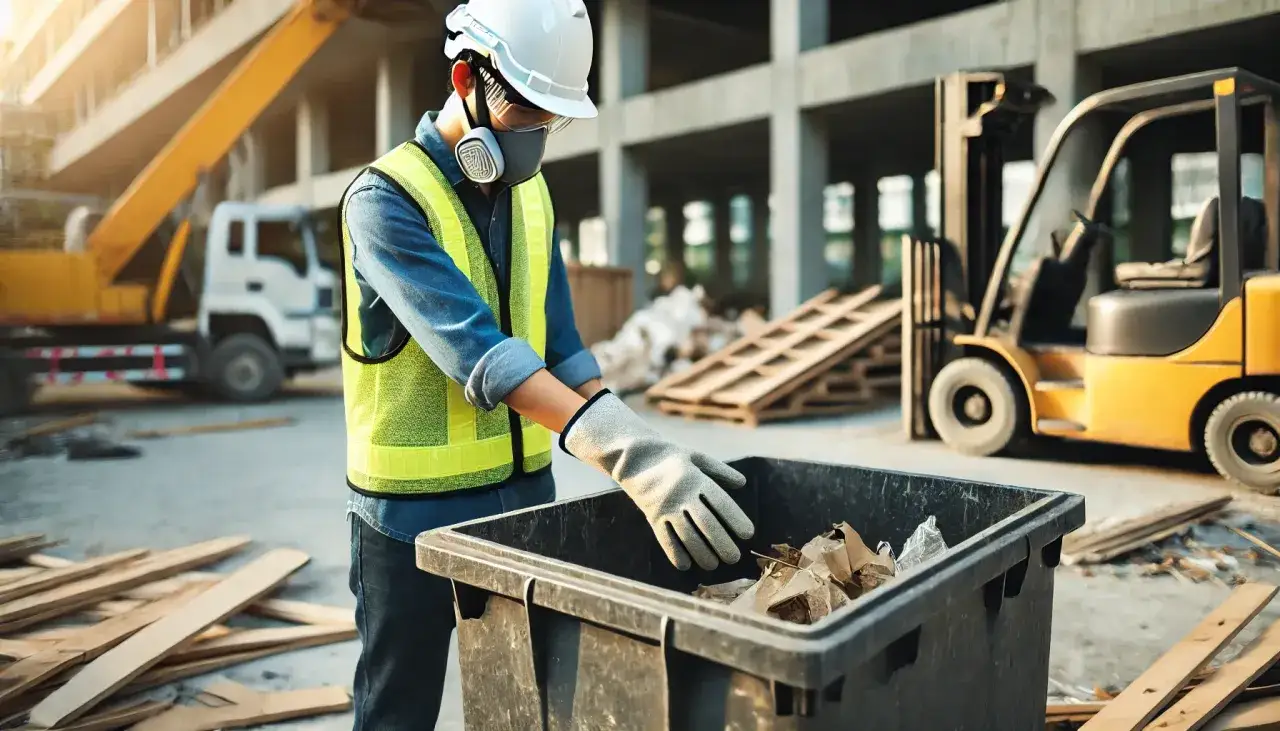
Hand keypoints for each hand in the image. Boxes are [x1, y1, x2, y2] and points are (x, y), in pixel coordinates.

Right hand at [561, 391, 754, 569]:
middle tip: (734, 557)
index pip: (720, 502)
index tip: (748, 534)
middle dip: (722, 543)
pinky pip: (664, 539)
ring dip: (702, 554)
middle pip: (706, 524)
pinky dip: (675, 554)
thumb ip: (719, 470)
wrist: (634, 458)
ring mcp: (665, 508)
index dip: (735, 519)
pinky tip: (686, 565)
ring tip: (713, 565)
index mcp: (696, 479)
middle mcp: (681, 495)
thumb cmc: (671, 457)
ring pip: (686, 536)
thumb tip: (742, 483)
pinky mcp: (652, 517)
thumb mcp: (696, 457)